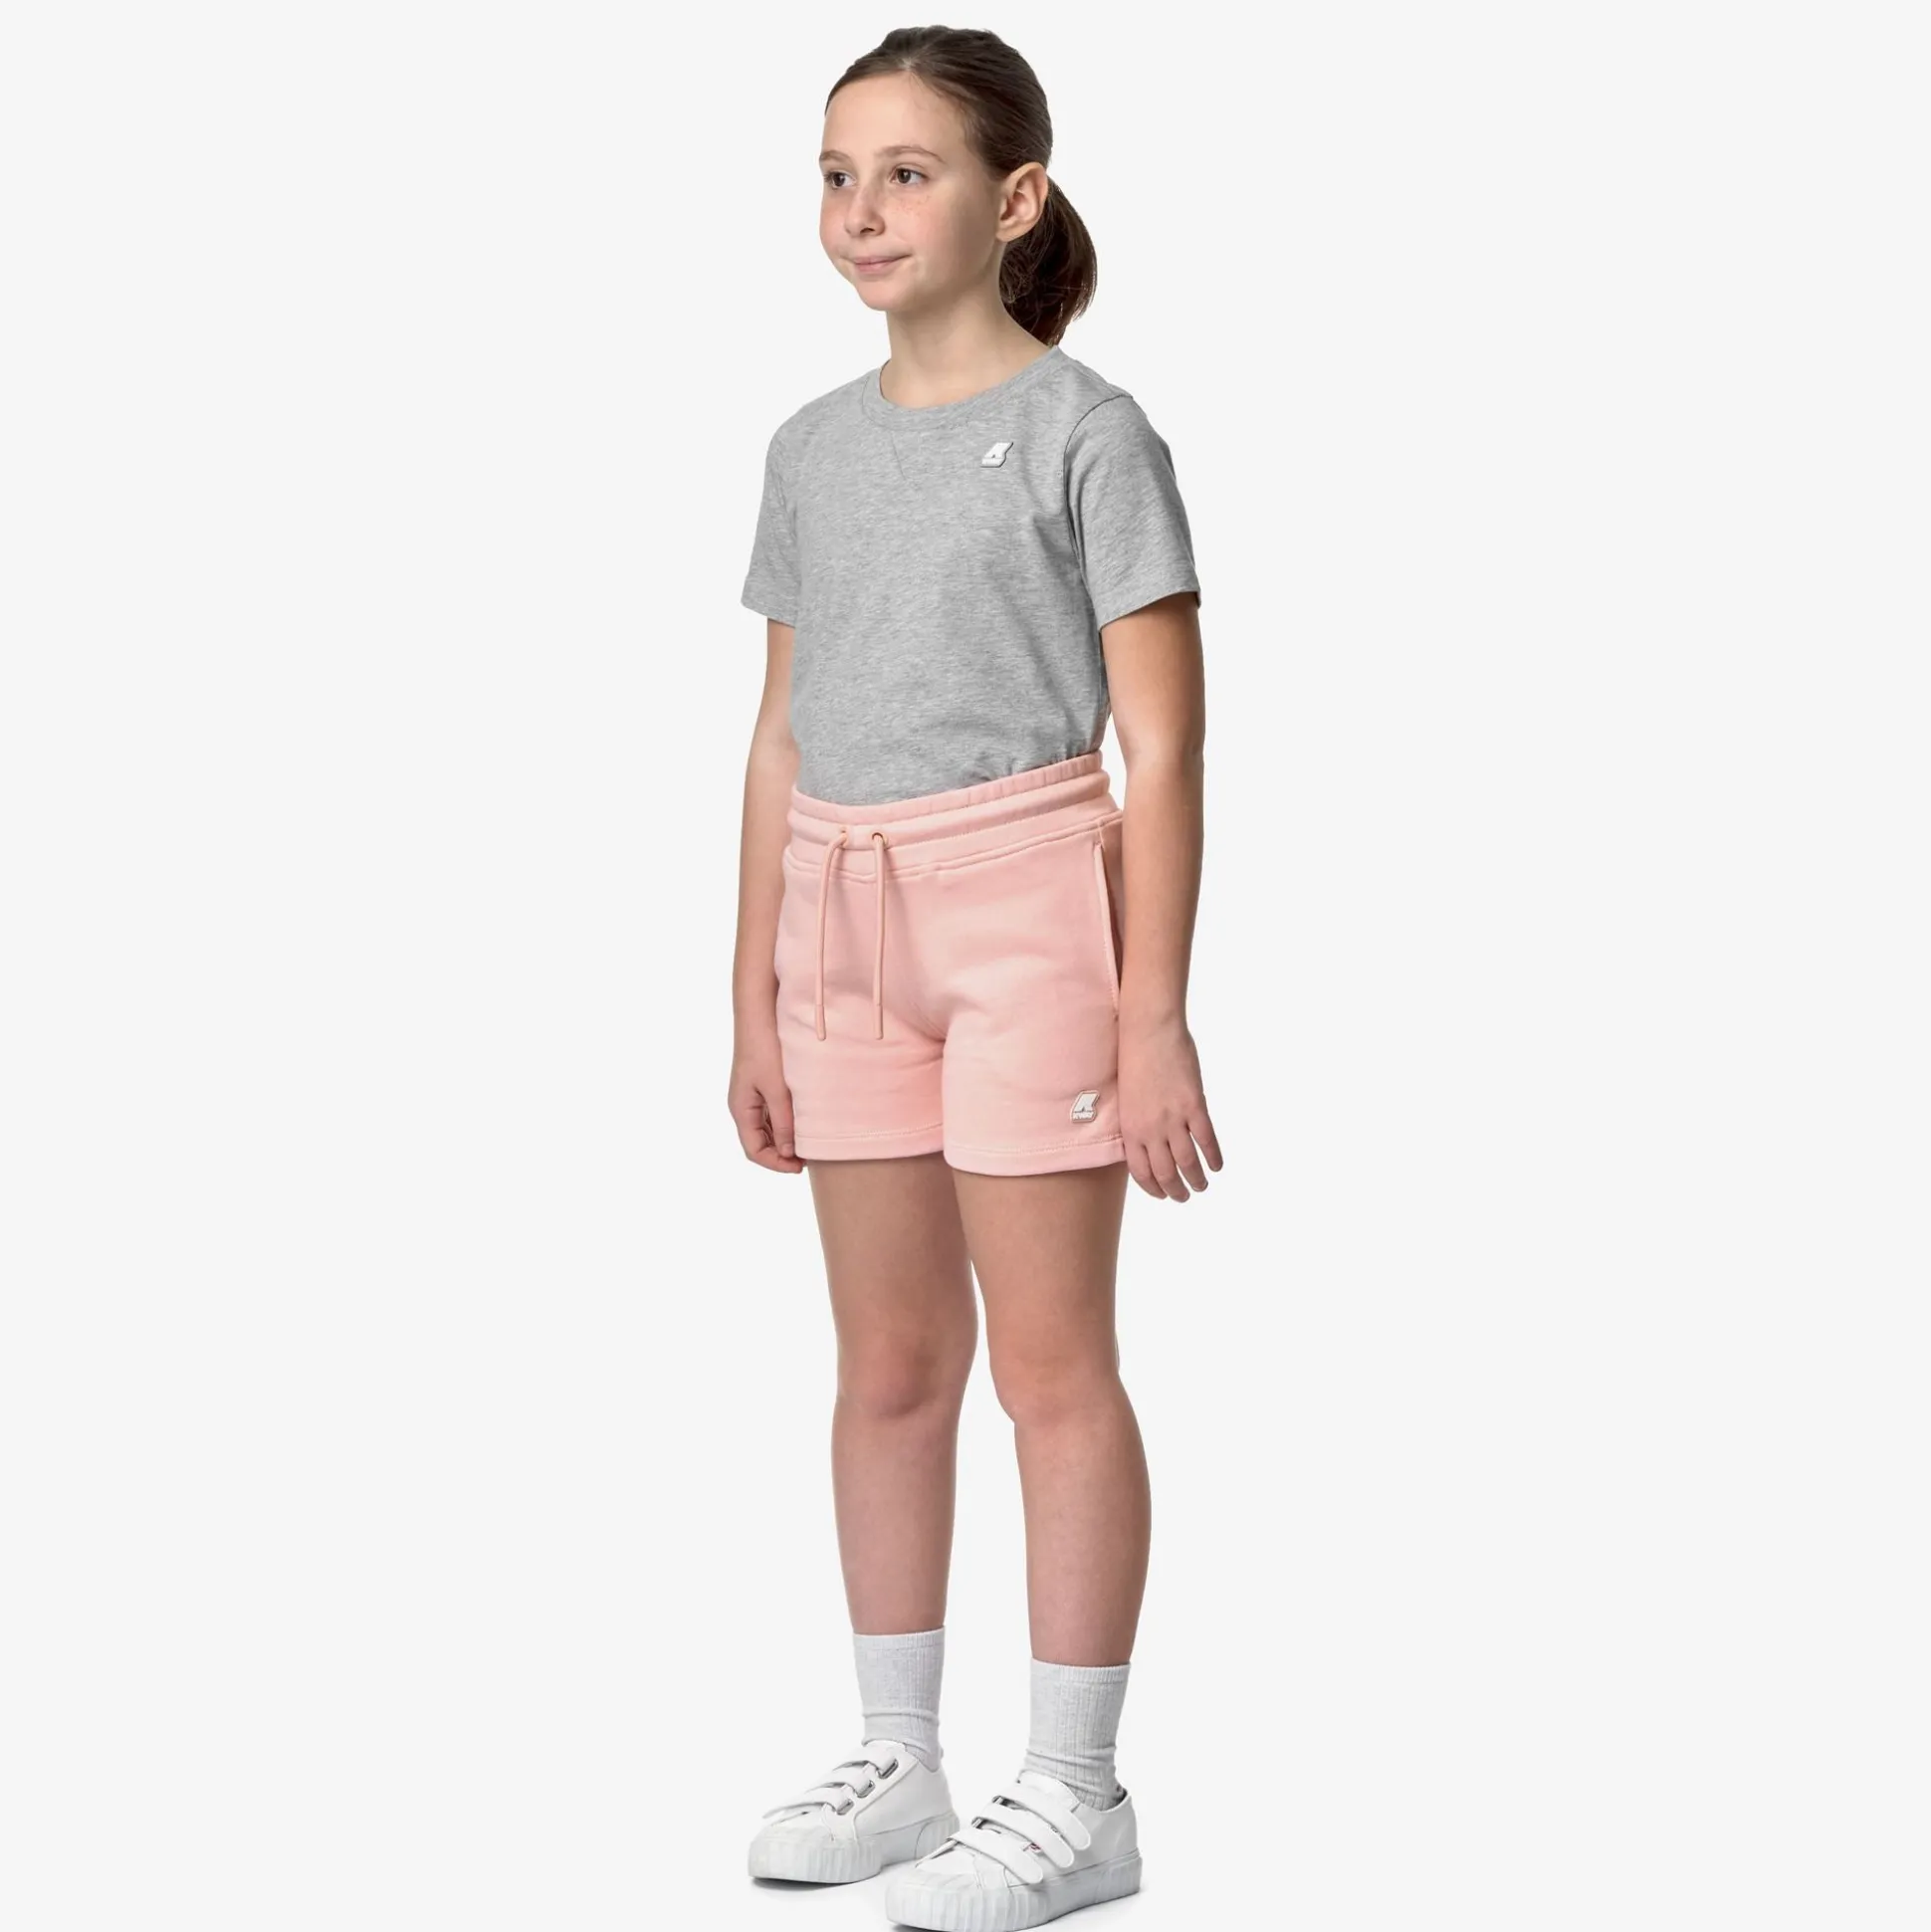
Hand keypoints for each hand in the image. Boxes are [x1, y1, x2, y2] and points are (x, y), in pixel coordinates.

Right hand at [729, 1025, 804, 1173]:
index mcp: (741, 1110)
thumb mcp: (777, 1089)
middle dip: (783, 1153)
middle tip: (810, 1157)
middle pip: (761, 1142)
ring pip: (769, 1128)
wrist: (760, 1013)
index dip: (776, 1164)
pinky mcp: (763, 1084)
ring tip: (810, 1141)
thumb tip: (788, 1152)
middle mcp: (744, 1106)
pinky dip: (788, 1122)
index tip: (801, 1167)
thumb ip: (784, 1122)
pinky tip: (806, 1121)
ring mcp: (753, 1095)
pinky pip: (774, 1112)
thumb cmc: (766, 1048)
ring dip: (786, 1138)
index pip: (754, 1150)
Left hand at [1118, 1013, 1222, 1200]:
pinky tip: (1217, 1166)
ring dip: (1196, 1179)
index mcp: (1130, 1128)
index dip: (1153, 1188)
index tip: (1162, 1194)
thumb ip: (1137, 1123)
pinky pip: (1207, 1140)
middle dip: (1176, 1191)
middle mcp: (1151, 1129)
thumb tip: (1150, 1143)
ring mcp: (1173, 1118)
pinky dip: (1214, 1157)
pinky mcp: (1194, 1105)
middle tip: (1184, 1197)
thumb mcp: (1127, 1098)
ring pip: (1188, 1162)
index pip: (1141, 1172)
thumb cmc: (1133, 1059)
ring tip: (1202, 1186)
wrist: (1148, 1031)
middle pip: (1165, 1173)